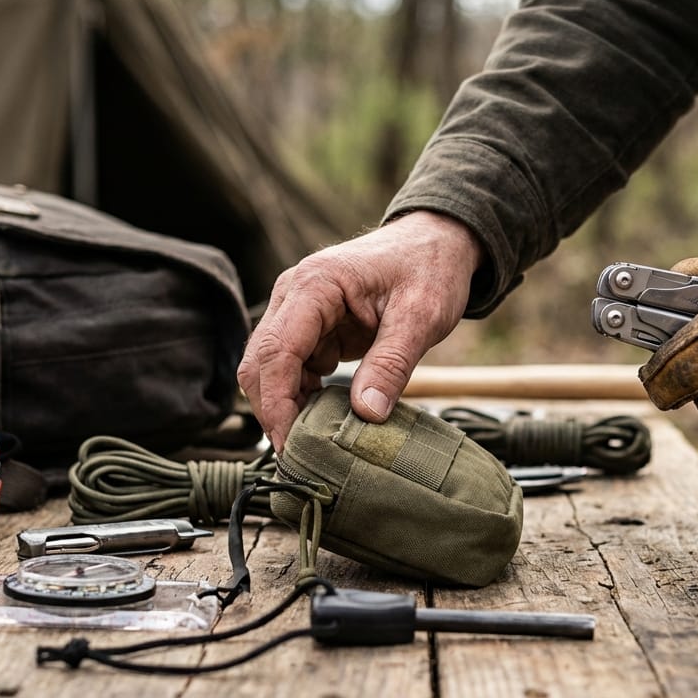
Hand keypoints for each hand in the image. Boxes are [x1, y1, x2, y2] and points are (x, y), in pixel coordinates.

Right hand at [238, 211, 482, 450]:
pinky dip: (301, 395)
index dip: (277, 404)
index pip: (276, 352)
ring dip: (286, 405)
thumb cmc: (430, 268)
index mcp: (315, 284)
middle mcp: (293, 294)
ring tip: (315, 443)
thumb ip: (392, 364)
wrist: (437, 241)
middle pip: (260, 363)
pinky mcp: (309, 326)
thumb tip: (365, 417)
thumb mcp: (422, 316)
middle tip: (299, 455)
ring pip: (270, 369)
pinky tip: (324, 417)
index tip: (291, 445)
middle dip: (274, 411)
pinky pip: (292, 367)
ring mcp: (297, 310)